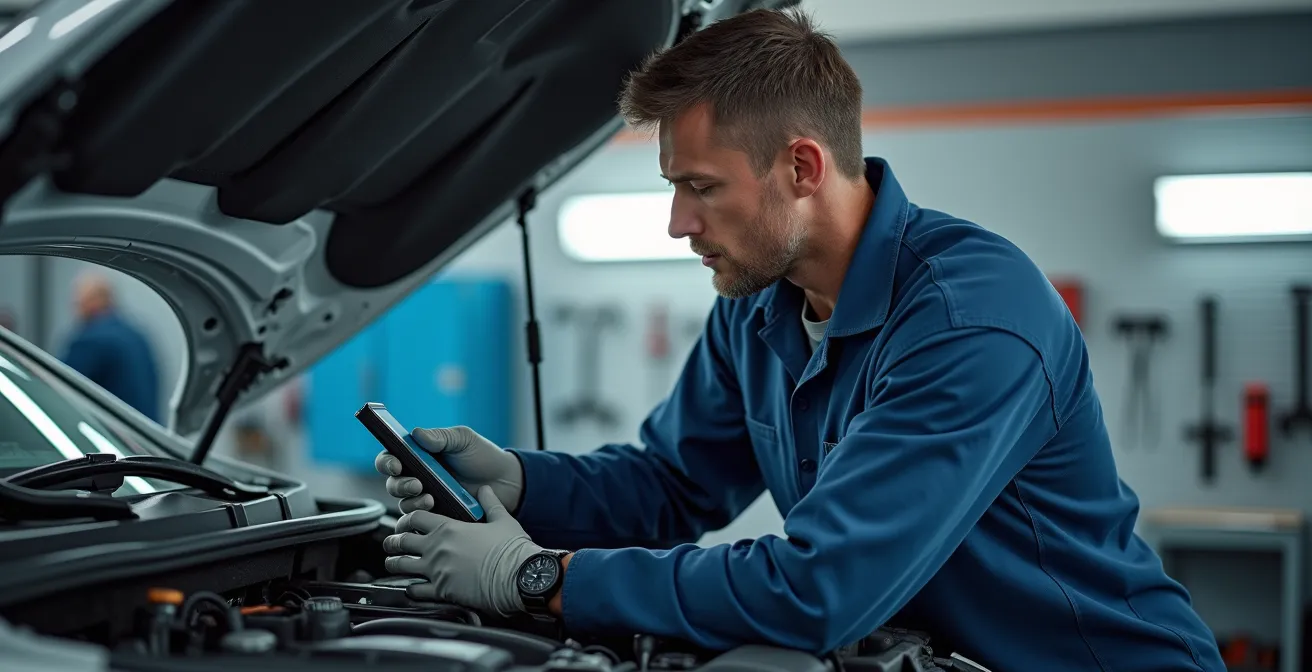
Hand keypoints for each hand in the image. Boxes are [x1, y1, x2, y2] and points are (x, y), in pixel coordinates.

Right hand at [375, 426, 523, 513]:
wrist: (505, 482)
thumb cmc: (482, 456)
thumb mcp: (464, 439)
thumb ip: (442, 436)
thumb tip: (417, 434)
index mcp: (418, 455)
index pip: (390, 458)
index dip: (387, 462)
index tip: (396, 465)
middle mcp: (417, 477)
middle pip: (392, 484)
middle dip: (400, 485)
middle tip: (417, 484)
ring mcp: (426, 498)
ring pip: (403, 504)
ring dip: (412, 503)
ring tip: (431, 499)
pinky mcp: (436, 516)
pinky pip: (418, 522)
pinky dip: (422, 518)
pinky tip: (435, 510)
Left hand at [382, 486, 539, 616]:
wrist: (518, 577)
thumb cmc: (512, 548)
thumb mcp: (502, 520)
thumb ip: (491, 503)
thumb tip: (485, 488)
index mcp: (449, 528)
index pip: (415, 518)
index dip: (406, 519)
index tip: (406, 523)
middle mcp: (437, 548)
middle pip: (400, 541)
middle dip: (393, 542)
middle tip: (393, 544)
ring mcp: (436, 571)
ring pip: (400, 566)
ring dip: (395, 564)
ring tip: (394, 565)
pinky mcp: (441, 591)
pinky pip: (414, 590)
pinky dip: (410, 588)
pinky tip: (412, 587)